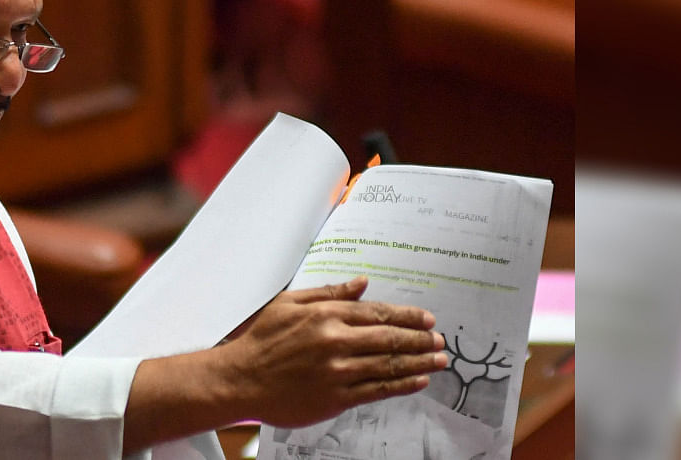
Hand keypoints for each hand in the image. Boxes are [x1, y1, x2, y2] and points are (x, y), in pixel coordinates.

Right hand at [122, 276, 446, 452]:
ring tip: (439, 360)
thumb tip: (361, 283)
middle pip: (390, 339)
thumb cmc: (261, 340)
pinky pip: (377, 391)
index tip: (427, 319)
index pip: (378, 313)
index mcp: (325, 316)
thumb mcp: (289, 304)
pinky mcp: (335, 398)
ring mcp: (337, 372)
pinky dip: (401, 386)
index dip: (408, 316)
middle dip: (420, 340)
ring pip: (388, 366)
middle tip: (440, 341)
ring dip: (419, 363)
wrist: (240, 379)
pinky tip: (417, 381)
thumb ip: (328, 293)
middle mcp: (335, 342)